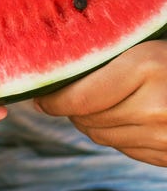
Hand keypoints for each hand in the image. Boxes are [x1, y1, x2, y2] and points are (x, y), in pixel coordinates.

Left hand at [34, 39, 166, 165]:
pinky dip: (117, 134)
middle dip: (70, 109)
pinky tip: (123, 116)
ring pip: (103, 136)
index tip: (39, 96)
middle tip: (64, 95)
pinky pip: (127, 149)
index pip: (78, 97)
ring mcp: (165, 136)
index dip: (52, 100)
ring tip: (94, 103)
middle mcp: (154, 106)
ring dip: (92, 122)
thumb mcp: (147, 44)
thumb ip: (109, 55)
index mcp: (145, 68)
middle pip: (87, 119)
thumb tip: (58, 70)